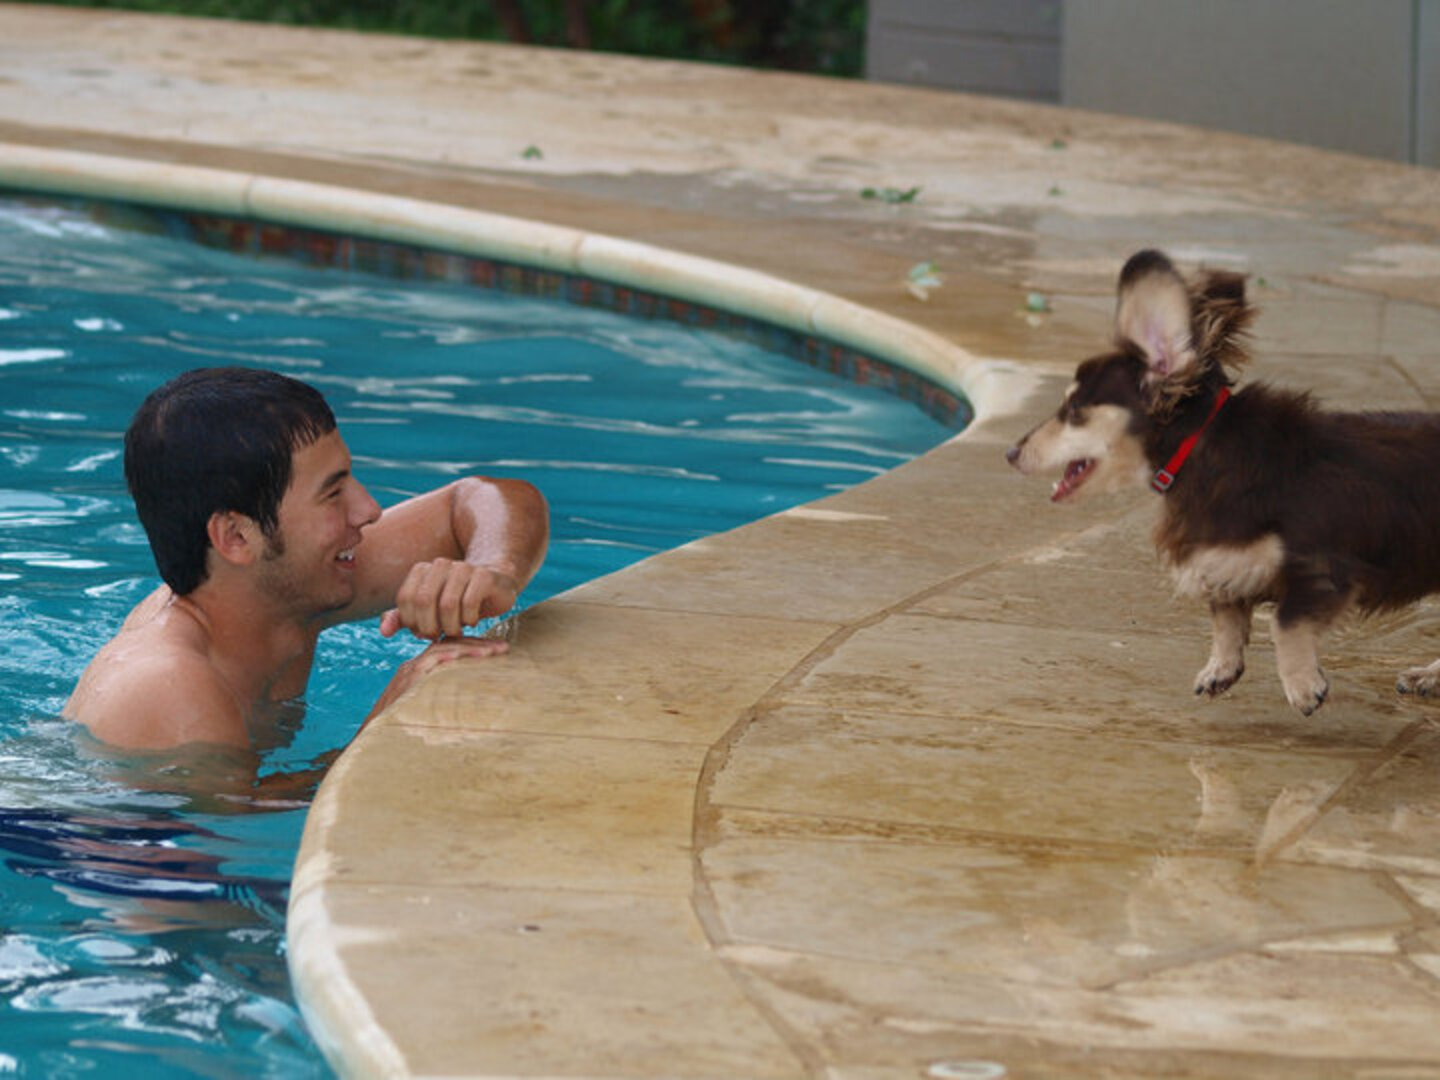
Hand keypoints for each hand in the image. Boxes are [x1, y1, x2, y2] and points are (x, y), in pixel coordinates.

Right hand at [365, 635, 508, 722]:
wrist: (373, 743)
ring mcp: (409, 671)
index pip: (447, 651)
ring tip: (497, 650)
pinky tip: (476, 656)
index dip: (471, 649)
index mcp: (418, 674)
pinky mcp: (408, 679)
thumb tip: (474, 717)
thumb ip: (444, 707)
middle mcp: (413, 668)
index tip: (494, 653)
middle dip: (477, 644)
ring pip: (445, 647)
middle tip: (502, 647)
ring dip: (473, 647)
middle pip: (448, 645)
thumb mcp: (428, 716)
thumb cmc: (401, 736)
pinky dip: (456, 654)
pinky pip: (434, 659)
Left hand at [378, 558, 518, 639]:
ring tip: (456, 630)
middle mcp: (440, 564)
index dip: (413, 621)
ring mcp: (463, 568)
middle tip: (440, 636)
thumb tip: (383, 632)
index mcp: (422, 570)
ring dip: (451, 626)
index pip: (406, 599)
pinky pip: (470, 603)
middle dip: (430, 626)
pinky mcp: (484, 576)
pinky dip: (469, 619)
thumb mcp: (427, 611)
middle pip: (424, 601)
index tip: (424, 631)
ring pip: (447, 605)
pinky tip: (473, 620)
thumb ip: (403, 619)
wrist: (495, 585)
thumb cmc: (458, 601)